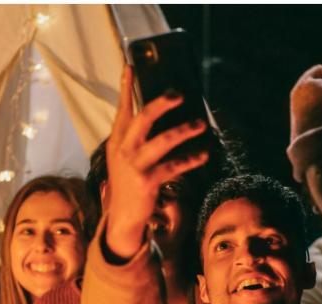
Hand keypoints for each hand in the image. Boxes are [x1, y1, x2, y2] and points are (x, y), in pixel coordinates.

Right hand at [105, 66, 208, 258]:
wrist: (122, 217)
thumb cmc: (129, 183)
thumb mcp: (124, 158)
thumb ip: (136, 138)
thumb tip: (158, 115)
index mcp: (117, 141)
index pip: (122, 110)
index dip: (126, 88)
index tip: (130, 67)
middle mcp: (123, 150)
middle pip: (142, 119)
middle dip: (161, 104)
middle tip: (178, 94)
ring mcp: (134, 166)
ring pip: (162, 141)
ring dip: (184, 131)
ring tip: (201, 124)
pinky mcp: (147, 182)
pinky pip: (174, 166)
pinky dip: (191, 159)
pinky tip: (204, 153)